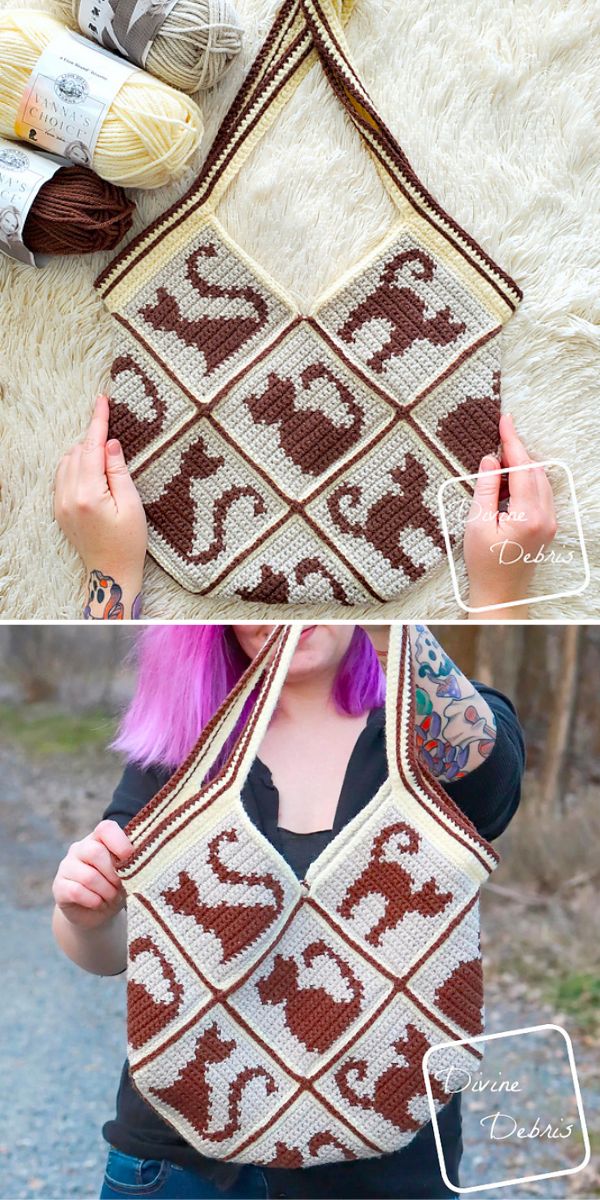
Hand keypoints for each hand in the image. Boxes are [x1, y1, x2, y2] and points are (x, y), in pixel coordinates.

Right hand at [52, 820, 133, 928]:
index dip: (120, 842)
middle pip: (96, 852)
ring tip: (112, 898)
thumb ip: (130, 865)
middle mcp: (80, 848)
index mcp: (99, 839)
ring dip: (106, 892)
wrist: (96, 913)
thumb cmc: (116, 887)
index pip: (106, 828)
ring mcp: (67, 866)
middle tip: (121, 887)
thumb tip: (137, 864)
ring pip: (89, 876)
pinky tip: (99, 904)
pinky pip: (77, 892)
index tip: (130, 858)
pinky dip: (94, 901)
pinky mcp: (59, 886)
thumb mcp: (126, 875)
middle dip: (114, 874)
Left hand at [55, 395, 146, 616]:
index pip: (91, 448)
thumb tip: (110, 443)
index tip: (102, 400)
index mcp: (88, 494)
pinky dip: (76, 467)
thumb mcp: (132, 505)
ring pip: (67, 462)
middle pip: (77, 452)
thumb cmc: (129, 542)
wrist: (111, 572)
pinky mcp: (59, 510)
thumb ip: (118, 471)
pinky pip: (62, 477)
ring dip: (84, 454)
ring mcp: (60, 504)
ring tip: (106, 465)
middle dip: (94, 442)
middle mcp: (68, 497)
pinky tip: (93, 475)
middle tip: (116, 447)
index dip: (97, 422)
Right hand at [463, 414, 556, 618]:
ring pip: (540, 481)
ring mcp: (550, 522)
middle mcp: (546, 517)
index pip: (522, 467)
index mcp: (528, 515)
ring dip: (520, 469)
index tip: (505, 420)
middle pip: (535, 471)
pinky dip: (525, 483)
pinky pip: (541, 494)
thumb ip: (485, 488)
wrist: (500, 595)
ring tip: (495, 471)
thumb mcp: (476, 523)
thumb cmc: (484, 564)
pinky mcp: (548, 526)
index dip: (512, 441)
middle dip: (516, 454)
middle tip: (495, 444)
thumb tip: (491, 460)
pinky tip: (506, 487)